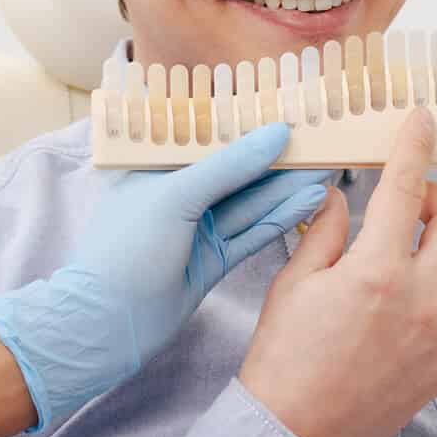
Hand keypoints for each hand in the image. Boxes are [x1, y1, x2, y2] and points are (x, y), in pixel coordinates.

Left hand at [0, 121, 330, 431]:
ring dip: (287, 188)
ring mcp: (198, 230)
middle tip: (322, 141)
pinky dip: (280, 219)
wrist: (108, 324)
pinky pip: (252, 233)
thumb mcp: (176, 196)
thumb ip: (229, 165)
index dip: (250, 126)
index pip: (212, 139)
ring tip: (328, 167)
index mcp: (158, 168)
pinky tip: (310, 201)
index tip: (291, 112)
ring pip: (251, 203)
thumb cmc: (127, 249)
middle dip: (277, 159)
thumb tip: (276, 132)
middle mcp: (180, 195)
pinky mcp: (213, 260)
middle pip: (237, 172)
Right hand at [238, 109, 436, 436]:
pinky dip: (415, 311)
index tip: (422, 122)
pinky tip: (376, 335)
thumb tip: (339, 195)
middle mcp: (420, 301)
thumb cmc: (284, 359)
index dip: (415, 148)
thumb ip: (324, 231)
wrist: (295, 436)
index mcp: (377, 273)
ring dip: (417, 267)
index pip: (405, 190)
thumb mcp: (294, 284)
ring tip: (369, 297)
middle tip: (411, 204)